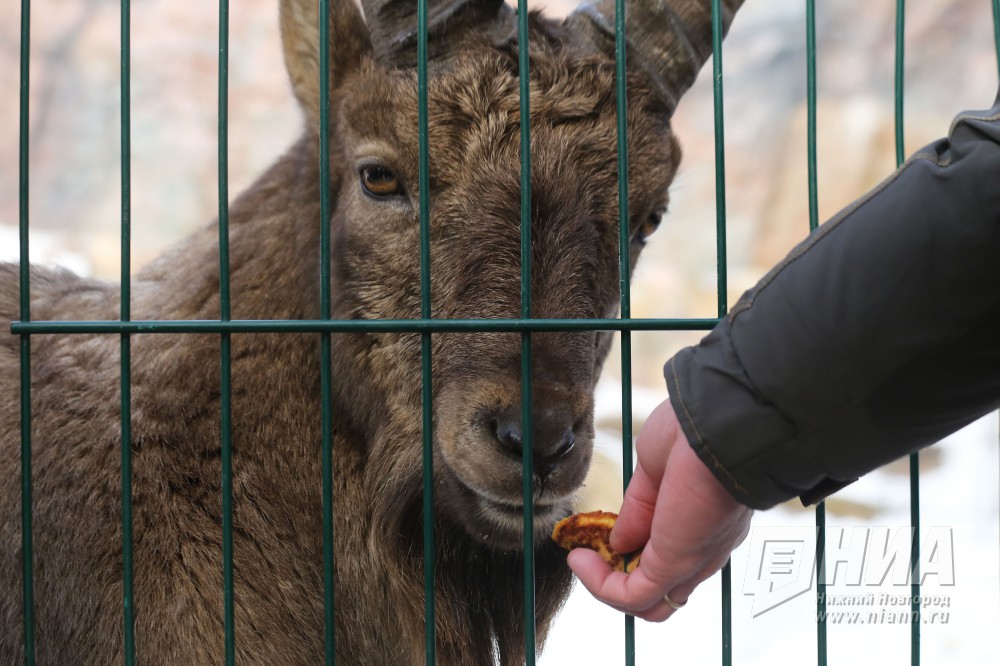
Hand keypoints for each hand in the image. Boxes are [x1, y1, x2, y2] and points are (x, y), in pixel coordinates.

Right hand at [568, 398, 752, 620]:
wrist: (716, 427)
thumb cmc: (691, 435)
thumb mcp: (654, 474)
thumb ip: (638, 512)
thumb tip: (617, 542)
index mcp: (702, 525)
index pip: (669, 562)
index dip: (630, 557)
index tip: (601, 536)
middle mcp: (703, 551)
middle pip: (661, 593)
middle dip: (617, 578)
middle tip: (590, 553)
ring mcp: (691, 561)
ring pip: (649, 603)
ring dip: (605, 586)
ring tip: (580, 559)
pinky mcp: (674, 564)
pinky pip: (633, 595)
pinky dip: (601, 585)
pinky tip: (580, 560)